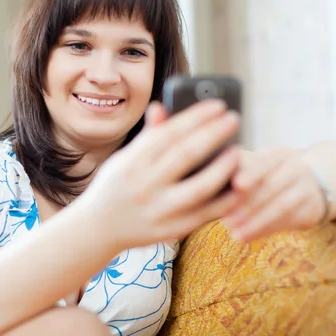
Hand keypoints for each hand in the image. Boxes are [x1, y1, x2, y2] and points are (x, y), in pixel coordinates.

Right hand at [76, 100, 240, 248]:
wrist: (97, 229)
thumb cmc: (115, 187)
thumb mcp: (123, 159)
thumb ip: (147, 136)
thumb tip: (161, 106)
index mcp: (132, 162)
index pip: (170, 133)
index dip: (197, 117)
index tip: (218, 105)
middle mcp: (144, 186)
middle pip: (186, 155)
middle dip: (214, 134)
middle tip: (234, 119)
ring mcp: (158, 210)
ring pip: (199, 187)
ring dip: (223, 167)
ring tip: (238, 151)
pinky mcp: (171, 230)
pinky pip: (204, 215)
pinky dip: (225, 200)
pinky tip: (239, 186)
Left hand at [220, 148, 326, 241]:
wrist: (316, 182)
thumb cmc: (271, 174)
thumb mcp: (259, 164)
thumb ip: (238, 166)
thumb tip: (208, 169)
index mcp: (278, 154)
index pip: (265, 162)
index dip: (251, 173)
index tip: (236, 186)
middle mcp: (296, 168)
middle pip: (272, 187)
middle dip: (248, 205)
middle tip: (226, 221)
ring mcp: (307, 189)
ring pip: (281, 206)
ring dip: (256, 222)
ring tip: (235, 234)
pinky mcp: (312, 209)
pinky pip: (288, 221)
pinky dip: (266, 230)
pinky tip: (247, 237)